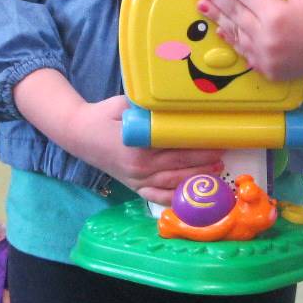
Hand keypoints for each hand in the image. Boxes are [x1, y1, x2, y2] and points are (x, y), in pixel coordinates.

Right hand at [12, 70, 221, 205]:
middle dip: (204, 162)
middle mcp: (139, 168)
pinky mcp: (133, 187)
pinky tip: (191, 196)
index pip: (177, 148)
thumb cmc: (103, 116)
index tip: (217, 139)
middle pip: (179, 167)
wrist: (78, 135)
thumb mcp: (124, 104)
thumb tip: (173, 104)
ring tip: (216, 174)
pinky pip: (157, 197)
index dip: (199, 145)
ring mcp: (136, 180)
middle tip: (224, 156)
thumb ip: (147, 108)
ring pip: (172, 184)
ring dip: (195, 180)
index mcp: (139, 147)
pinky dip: (175, 199)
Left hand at [192, 0, 302, 80]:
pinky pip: (244, 52)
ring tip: (202, 6)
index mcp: (276, 14)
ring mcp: (266, 56)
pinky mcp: (268, 69)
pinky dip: (232, 38)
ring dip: (218, 17)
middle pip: (234, 12)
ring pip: (235, 32)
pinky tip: (220, 29)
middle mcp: (267, 37)